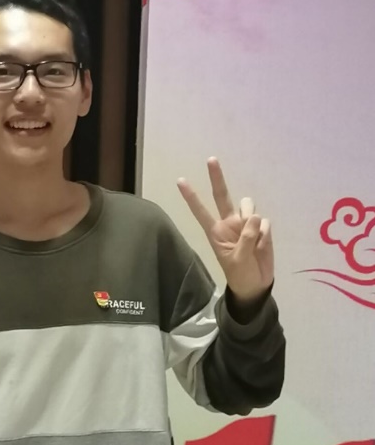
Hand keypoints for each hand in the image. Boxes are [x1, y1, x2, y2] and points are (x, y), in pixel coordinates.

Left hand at [177, 158, 273, 302]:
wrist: (256, 285)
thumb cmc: (241, 275)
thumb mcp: (238, 261)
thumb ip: (246, 239)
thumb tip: (254, 216)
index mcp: (216, 232)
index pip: (201, 211)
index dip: (192, 197)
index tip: (180, 181)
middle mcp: (229, 223)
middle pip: (222, 196)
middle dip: (217, 178)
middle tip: (211, 159)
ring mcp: (245, 224)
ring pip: (247, 205)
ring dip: (251, 218)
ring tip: (253, 240)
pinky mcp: (260, 227)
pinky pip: (264, 222)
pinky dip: (265, 234)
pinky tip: (262, 247)